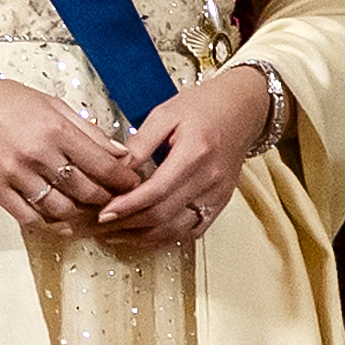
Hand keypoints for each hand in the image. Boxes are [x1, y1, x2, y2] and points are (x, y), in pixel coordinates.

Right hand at [0, 63, 136, 230]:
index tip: (134, 185)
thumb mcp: (52, 104)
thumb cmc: (6, 99)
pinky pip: (30, 218)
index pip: (103, 166)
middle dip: (108, 199)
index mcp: (56, 130)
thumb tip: (120, 153)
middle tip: (117, 201)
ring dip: (81, 215)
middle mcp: (37, 154)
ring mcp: (14, 174)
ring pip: (62, 209)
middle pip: (87, 191)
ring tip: (90, 211)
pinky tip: (63, 223)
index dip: (124, 181)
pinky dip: (51, 225)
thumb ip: (88, 131)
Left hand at [91, 62, 277, 243]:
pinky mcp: (221, 203)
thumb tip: (114, 170)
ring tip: (116, 234)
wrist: (244, 109)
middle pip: (164, 215)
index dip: (127, 205)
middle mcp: (210, 178)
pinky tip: (144, 235)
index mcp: (196, 152)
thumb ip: (140, 143)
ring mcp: (218, 194)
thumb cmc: (203, 106)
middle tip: (101, 225)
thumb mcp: (166, 114)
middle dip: (128, 224)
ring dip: (144, 237)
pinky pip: (192, 231)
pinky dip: (166, 238)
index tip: (103, 213)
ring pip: (177, 229)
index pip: (157, 190)